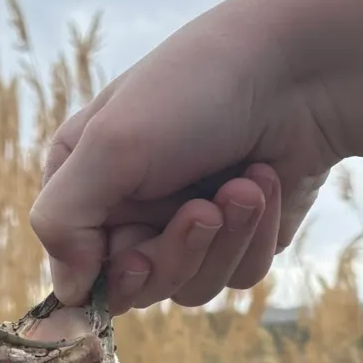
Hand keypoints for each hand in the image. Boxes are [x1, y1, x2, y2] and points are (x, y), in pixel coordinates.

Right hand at [29, 0, 345, 313]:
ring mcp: (188, 226)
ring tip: (243, 185)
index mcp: (84, 182)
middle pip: (137, 289)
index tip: (136, 258)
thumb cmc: (194, 89)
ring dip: (223, 240)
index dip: (109, 277)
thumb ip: (63, 221)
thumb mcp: (109, 146)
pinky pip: (238, 275)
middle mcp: (131, 209)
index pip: (74, 270)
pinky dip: (255, 236)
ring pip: (191, 288)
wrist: (299, 69)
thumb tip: (69, 293)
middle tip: (202, 210)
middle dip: (175, 253)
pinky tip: (266, 182)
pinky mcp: (242, 239)